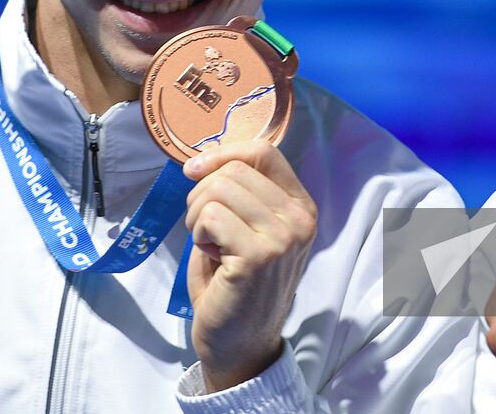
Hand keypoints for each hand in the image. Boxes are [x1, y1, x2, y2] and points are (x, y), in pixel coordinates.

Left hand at [183, 140, 317, 391]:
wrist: (239, 344)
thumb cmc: (235, 284)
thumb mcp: (246, 228)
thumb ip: (238, 192)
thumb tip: (202, 160)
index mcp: (301, 206)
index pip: (264, 152)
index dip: (223, 154)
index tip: (194, 171)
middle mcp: (300, 218)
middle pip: (234, 169)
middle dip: (202, 194)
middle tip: (204, 230)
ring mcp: (283, 237)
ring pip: (218, 189)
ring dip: (197, 216)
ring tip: (210, 244)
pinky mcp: (258, 255)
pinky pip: (210, 216)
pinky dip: (198, 234)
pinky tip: (212, 258)